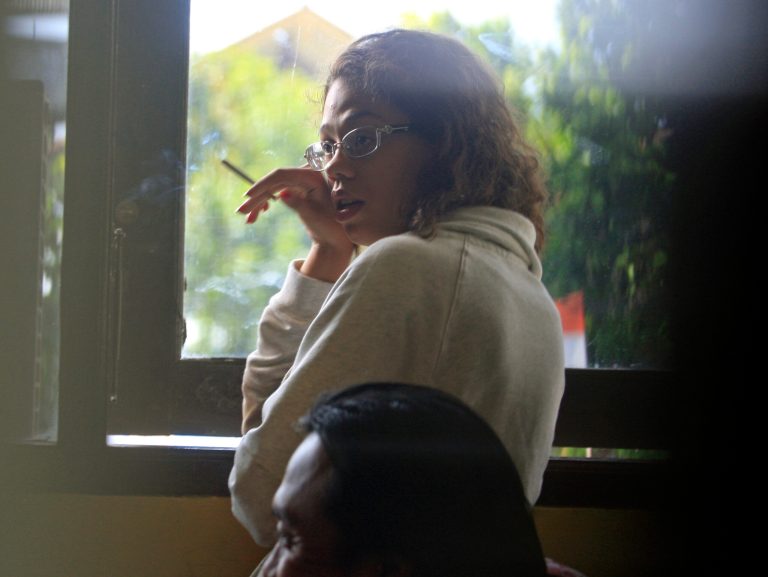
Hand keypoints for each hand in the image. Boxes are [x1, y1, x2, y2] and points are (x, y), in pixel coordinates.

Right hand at [237, 166, 354, 281]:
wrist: (336, 238)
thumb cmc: (330, 227)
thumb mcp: (314, 217)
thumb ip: (299, 204)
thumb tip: (282, 195)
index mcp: (313, 176)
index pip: (281, 175)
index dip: (262, 185)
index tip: (248, 196)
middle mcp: (306, 175)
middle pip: (274, 182)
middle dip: (257, 198)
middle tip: (241, 212)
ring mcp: (301, 182)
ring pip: (273, 189)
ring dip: (259, 203)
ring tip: (248, 219)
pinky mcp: (297, 190)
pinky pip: (277, 193)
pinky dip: (267, 203)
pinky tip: (261, 213)